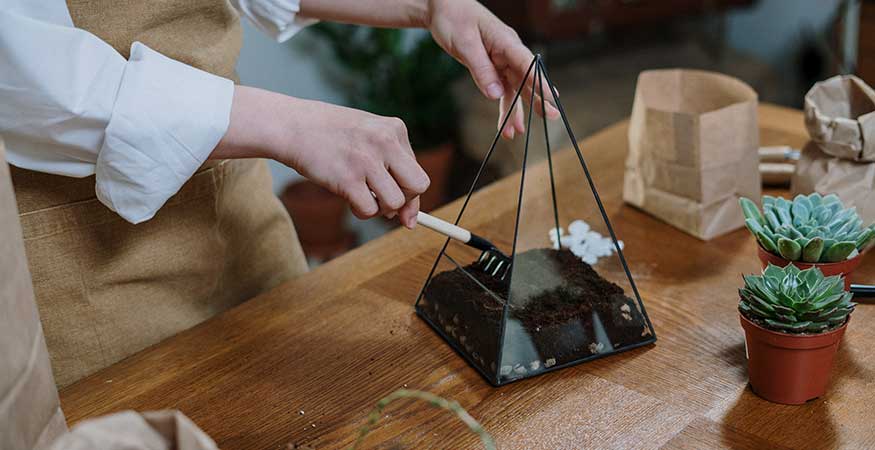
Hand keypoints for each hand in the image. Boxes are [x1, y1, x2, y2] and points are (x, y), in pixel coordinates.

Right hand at [213, 86, 429, 227]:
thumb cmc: (331, 135)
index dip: (410, 194)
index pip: (418, 172)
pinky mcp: (348, 178)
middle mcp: (385, 142)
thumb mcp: (368, 138)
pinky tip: (349, 199)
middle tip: (383, 200)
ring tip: (362, 196)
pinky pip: (369, 210)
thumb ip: (392, 168)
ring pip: (395, 202)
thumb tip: (410, 218)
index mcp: (395, 129)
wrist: (292, 125)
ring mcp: (367, 160)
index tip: (403, 208)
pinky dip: (361, 211)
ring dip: (380, 208)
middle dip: (404, 201)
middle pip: (417, 186)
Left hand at [425, 0, 559, 139]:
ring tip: (515, 132)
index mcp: (506, 41)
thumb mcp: (464, 44)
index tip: (553, 98)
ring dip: (516, 110)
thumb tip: (495, 94)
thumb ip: (480, 69)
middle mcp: (509, 52)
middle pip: (527, 79)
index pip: (528, 64)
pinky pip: (502, 90)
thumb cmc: (454, 19)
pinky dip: (503, 107)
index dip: (541, 83)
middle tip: (552, 117)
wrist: (443, 9)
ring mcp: (502, 61)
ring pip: (515, 89)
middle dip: (539, 99)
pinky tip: (505, 124)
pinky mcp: (493, 68)